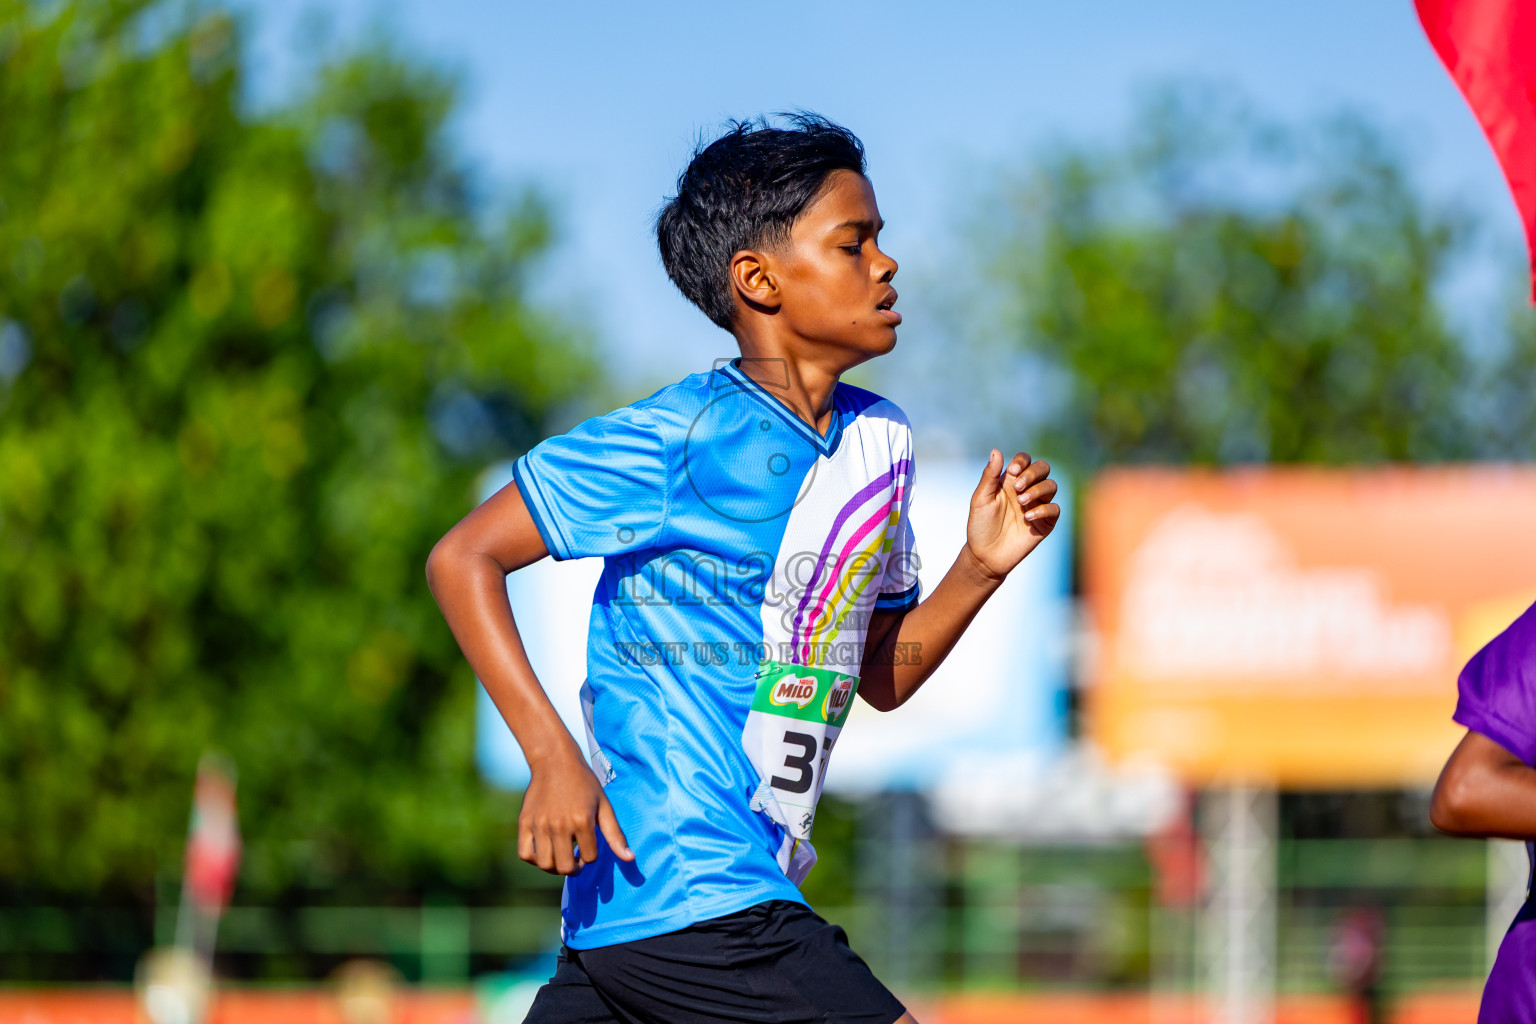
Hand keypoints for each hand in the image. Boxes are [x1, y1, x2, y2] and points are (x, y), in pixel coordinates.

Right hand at [518, 748, 634, 874]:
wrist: (555, 762)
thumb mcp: (603, 806)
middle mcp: (559, 825)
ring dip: (555, 866)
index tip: (589, 847)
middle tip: (575, 860)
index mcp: (582, 821)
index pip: (589, 857)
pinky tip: (544, 851)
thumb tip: (629, 859)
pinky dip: (535, 859)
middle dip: (574, 868)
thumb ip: (615, 834)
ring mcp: (540, 825)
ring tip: (560, 856)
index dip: (591, 856)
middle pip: (565, 867)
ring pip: (545, 864)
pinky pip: (525, 854)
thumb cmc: (583, 783)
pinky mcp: (524, 823)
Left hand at [963, 449, 1059, 581]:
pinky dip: (1043, 509)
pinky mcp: (1045, 523)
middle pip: (1043, 468)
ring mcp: (1037, 505)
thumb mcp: (981, 498)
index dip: (1022, 461)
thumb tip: (996, 451)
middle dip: (1033, 473)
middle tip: (1018, 487)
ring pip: (1052, 485)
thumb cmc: (980, 525)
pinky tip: (1027, 517)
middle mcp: (1027, 490)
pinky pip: (1054, 509)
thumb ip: (989, 475)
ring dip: (1038, 489)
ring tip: (1021, 502)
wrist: (985, 555)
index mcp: (1011, 481)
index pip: (1025, 460)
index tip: (1011, 472)